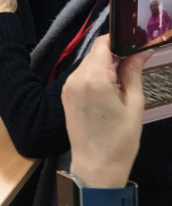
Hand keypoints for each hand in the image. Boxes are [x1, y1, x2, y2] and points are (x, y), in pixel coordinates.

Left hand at [64, 35, 149, 188]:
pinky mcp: (65, 94)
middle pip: (95, 53)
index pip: (102, 44)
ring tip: (125, 76)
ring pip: (88, 63)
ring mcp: (67, 86)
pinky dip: (95, 75)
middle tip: (135, 60)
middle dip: (114, 53)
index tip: (135, 43)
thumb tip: (141, 51)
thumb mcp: (134, 104)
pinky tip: (110, 87)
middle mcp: (75, 78)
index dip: (119, 39)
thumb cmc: (120, 139)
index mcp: (94, 79)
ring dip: (105, 64)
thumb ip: (133, 72)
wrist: (95, 166)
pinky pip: (81, 75)